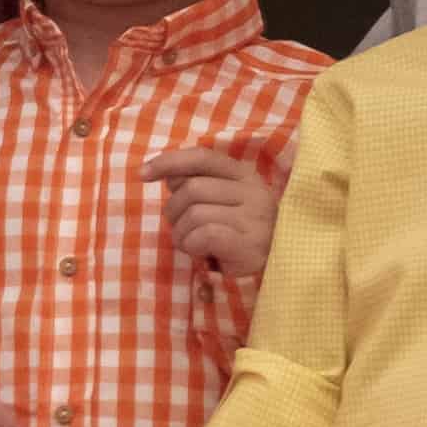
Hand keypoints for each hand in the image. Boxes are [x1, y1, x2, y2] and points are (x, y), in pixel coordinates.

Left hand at [146, 146, 278, 280]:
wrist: (283, 268)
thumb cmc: (246, 235)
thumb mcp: (228, 202)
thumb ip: (201, 184)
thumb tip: (167, 175)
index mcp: (245, 175)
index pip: (201, 157)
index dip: (168, 161)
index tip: (143, 174)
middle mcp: (253, 192)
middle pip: (192, 188)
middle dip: (174, 211)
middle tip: (182, 229)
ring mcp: (254, 219)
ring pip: (195, 214)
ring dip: (181, 234)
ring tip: (192, 245)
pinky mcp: (250, 245)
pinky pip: (204, 235)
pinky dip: (192, 246)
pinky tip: (201, 254)